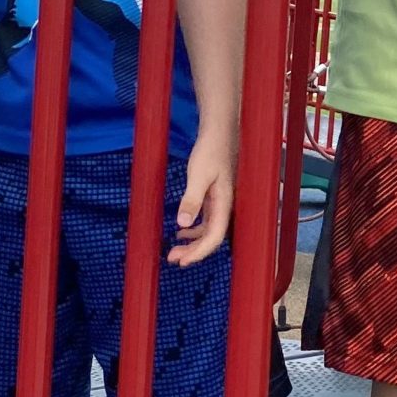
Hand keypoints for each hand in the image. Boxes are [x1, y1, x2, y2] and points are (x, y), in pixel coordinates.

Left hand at [169, 129, 233, 266]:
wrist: (219, 134)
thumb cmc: (211, 152)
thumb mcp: (198, 175)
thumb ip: (191, 200)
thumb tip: (182, 224)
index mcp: (224, 204)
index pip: (214, 237)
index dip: (199, 252)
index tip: (182, 261)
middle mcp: (225, 207)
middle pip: (211, 238)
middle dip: (193, 252)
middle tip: (172, 259)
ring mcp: (220, 204)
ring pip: (208, 231)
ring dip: (192, 243)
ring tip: (173, 249)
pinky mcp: (214, 198)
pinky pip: (206, 221)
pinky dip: (193, 230)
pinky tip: (181, 232)